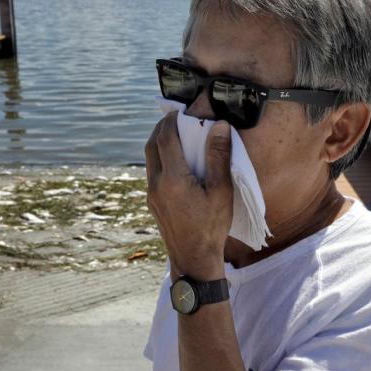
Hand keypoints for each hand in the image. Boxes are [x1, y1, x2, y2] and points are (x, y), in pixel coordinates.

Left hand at [144, 112, 232, 280]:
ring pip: (149, 160)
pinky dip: (160, 160)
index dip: (171, 121)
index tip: (180, 111)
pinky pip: (152, 174)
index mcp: (173, 179)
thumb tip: (219, 126)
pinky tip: (175, 163)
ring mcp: (151, 195)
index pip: (166, 138)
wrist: (193, 259)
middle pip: (151, 146)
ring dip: (159, 144)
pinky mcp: (152, 204)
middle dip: (161, 129)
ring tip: (176, 137)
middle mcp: (156, 184)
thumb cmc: (212, 227)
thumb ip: (218, 157)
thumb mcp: (221, 191)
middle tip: (174, 119)